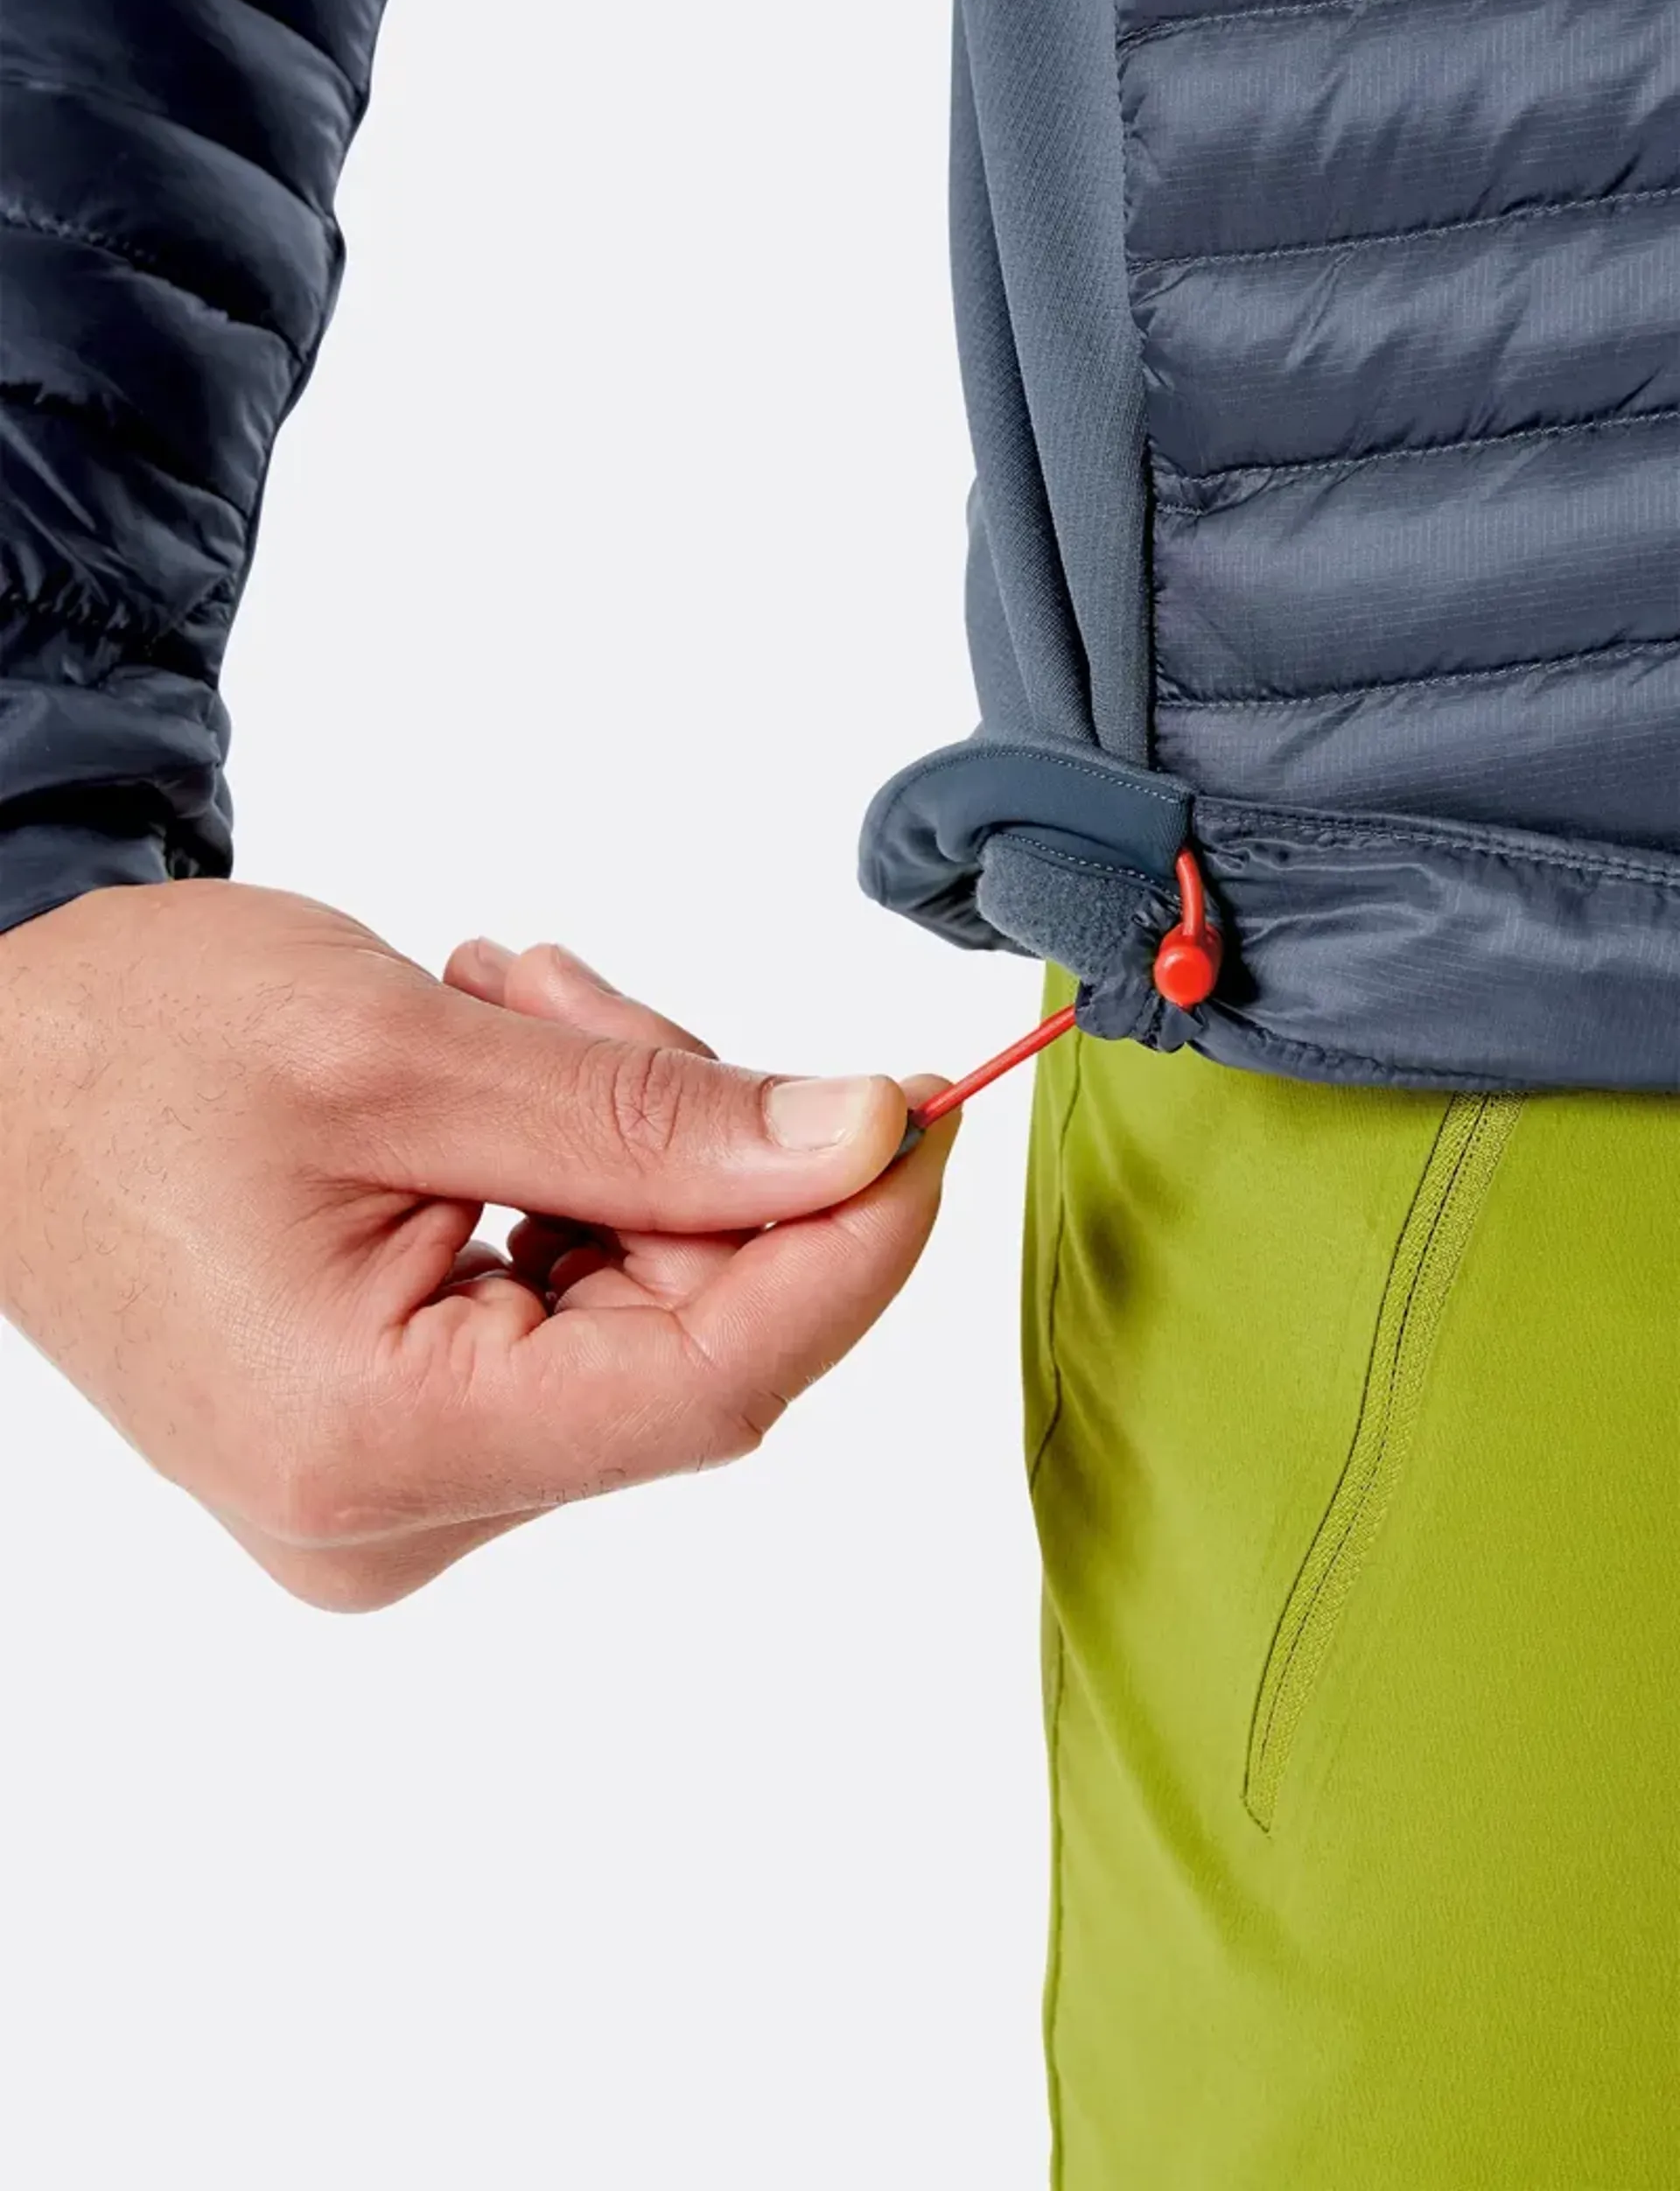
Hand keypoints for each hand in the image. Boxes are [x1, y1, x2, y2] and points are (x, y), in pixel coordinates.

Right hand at [0, 882, 955, 1607]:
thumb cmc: (127, 1048)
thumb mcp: (405, 1050)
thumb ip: (650, 1115)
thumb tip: (862, 1141)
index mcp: (376, 1446)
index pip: (717, 1382)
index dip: (852, 1243)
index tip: (924, 1109)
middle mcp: (393, 1517)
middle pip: (684, 1342)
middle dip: (697, 1152)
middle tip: (585, 993)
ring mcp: (396, 1493)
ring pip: (638, 1314)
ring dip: (624, 1144)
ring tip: (503, 1005)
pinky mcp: (397, 1439)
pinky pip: (568, 1315)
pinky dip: (574, 1185)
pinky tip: (494, 1075)